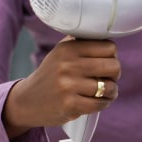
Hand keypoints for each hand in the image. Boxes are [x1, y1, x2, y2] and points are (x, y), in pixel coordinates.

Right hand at [3, 37, 120, 138]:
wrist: (26, 101)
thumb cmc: (52, 74)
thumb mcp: (61, 52)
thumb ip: (82, 42)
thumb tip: (108, 36)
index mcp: (69, 48)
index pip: (109, 47)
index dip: (112, 56)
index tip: (106, 62)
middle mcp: (68, 65)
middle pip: (113, 66)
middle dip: (115, 74)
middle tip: (108, 78)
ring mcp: (68, 86)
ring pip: (109, 87)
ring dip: (111, 91)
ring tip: (105, 91)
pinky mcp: (70, 105)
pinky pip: (100, 103)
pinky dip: (104, 103)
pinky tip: (99, 101)